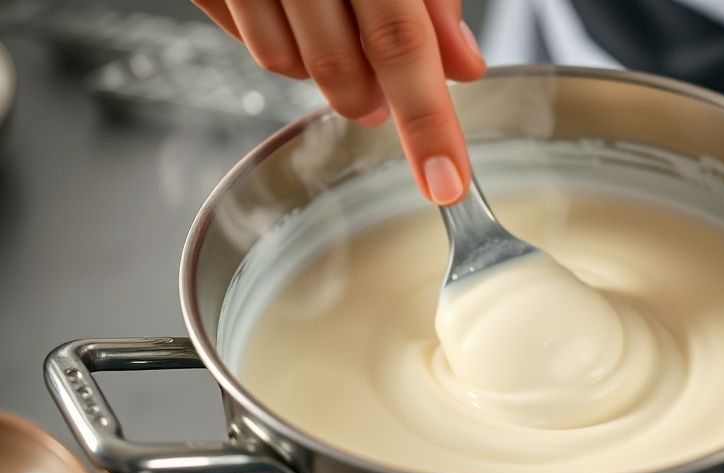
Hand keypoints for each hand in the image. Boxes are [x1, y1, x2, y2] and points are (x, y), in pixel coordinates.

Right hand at [193, 0, 486, 204]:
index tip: (445, 182)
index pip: (401, 44)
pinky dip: (277, 40)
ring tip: (336, 27)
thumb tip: (460, 66)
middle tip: (387, 95)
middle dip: (374, 100)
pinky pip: (241, 38)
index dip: (427, 124)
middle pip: (339, 70)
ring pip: (285, 65)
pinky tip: (292, 7)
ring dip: (324, 70)